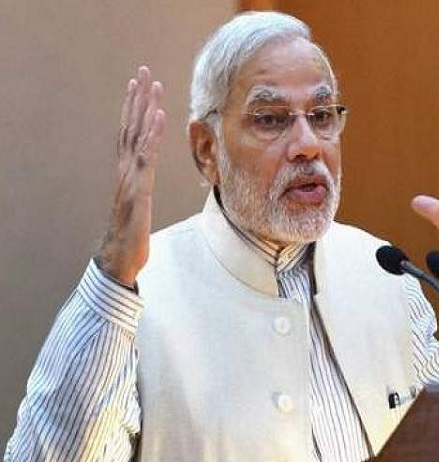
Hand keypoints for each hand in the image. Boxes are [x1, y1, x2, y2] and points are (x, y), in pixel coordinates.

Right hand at [97, 66, 164, 285]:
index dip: (134, 108)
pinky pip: (146, 156)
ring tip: (151, 84)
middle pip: (130, 126)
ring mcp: (131, 177)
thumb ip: (143, 187)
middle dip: (137, 98)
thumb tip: (149, 177)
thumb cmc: (132, 233)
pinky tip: (158, 116)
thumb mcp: (140, 204)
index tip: (138, 85)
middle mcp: (126, 169)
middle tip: (143, 71)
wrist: (122, 256)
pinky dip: (152, 134)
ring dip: (145, 108)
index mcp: (128, 171)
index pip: (130, 132)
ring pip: (137, 135)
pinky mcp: (139, 188)